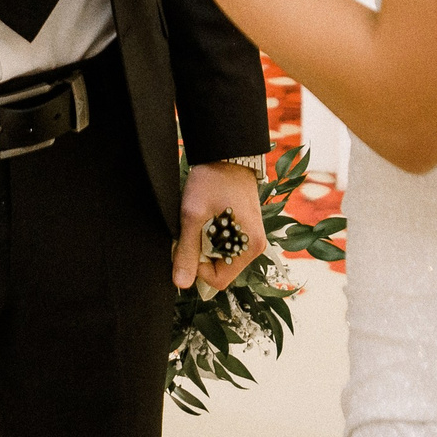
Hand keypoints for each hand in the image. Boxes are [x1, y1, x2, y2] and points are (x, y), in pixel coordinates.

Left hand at [175, 160, 267, 295]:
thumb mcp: (193, 215)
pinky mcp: (244, 228)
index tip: (187, 244)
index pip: (218, 280)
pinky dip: (211, 237)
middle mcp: (254, 246)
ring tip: (199, 221)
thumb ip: (187, 250)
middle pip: (220, 269)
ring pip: (220, 257)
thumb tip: (181, 283)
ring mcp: (250, 237)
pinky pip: (224, 245)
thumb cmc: (213, 181)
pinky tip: (205, 219)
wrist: (226, 153)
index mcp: (249, 247)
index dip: (197, 268)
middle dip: (200, 255)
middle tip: (191, 229)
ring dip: (204, 245)